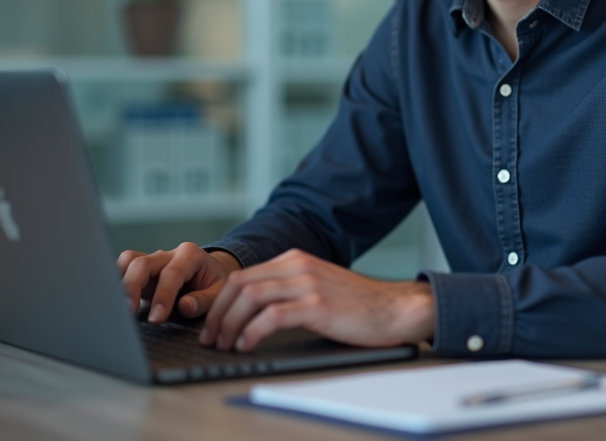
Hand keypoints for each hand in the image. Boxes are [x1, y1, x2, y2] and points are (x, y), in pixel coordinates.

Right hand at [116, 242, 242, 323]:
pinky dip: (116, 281)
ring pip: (128, 261)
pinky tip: (114, 299)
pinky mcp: (141, 270)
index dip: (163, 296)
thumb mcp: (219, 292)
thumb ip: (204, 300)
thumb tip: (184, 306)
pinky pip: (123, 268)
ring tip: (116, 305)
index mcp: (190, 255)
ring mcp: (152, 260)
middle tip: (128, 312)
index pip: (172, 273)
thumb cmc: (213, 284)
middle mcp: (168, 254)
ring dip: (119, 282)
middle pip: (142, 263)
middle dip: (132, 288)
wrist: (209, 274)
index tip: (156, 318)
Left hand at [199, 248, 434, 351]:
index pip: (242, 276)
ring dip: (230, 324)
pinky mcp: (318, 305)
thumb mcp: (318, 286)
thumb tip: (251, 310)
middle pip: (239, 284)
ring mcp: (308, 283)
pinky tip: (248, 344)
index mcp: (295, 259)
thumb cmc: (358, 305)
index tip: (212, 325)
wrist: (394, 309)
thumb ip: (289, 289)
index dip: (220, 303)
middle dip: (218, 314)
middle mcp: (298, 266)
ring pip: (250, 297)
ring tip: (226, 345)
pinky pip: (272, 315)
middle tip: (211, 338)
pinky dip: (252, 331)